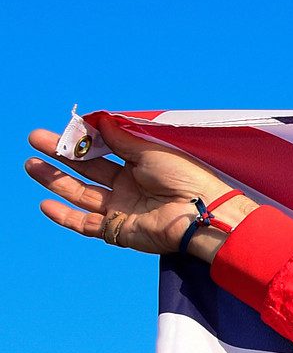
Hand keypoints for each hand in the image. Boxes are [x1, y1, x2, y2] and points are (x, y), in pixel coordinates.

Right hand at [23, 120, 249, 258]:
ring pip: (81, 194)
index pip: (103, 151)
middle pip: (87, 170)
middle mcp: (128, 186)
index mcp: (138, 165)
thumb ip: (122, 140)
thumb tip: (101, 121)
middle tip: (35, 139)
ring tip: (31, 164)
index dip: (83, 141)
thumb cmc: (184, 177)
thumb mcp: (151, 151)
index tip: (66, 128)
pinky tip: (45, 204)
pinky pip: (87, 225)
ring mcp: (122, 208)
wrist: (201, 213)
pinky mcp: (120, 230)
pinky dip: (65, 217)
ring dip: (55, 180)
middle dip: (61, 155)